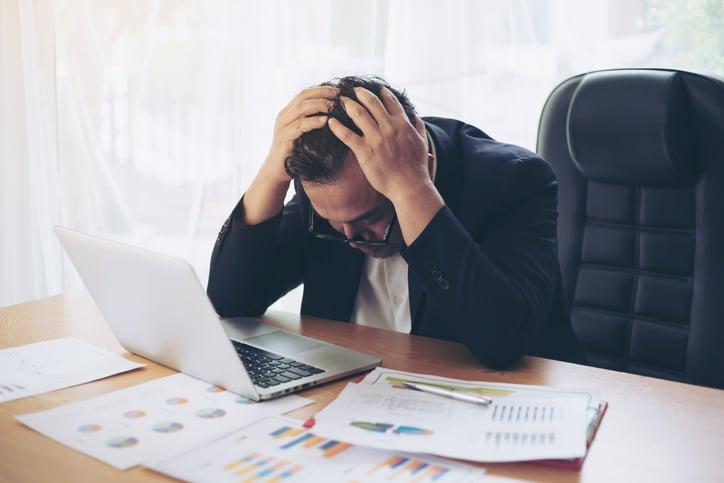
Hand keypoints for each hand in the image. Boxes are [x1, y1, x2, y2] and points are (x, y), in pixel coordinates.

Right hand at [263, 86, 336, 182]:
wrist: (277, 171)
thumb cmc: (294, 153)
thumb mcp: (303, 134)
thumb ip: (311, 122)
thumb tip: (332, 114)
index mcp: (288, 113)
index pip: (304, 94)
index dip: (321, 89)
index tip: (337, 90)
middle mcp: (283, 117)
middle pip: (303, 97)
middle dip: (322, 93)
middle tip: (338, 94)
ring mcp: (282, 127)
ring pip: (301, 109)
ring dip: (319, 105)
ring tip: (333, 105)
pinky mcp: (284, 139)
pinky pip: (299, 127)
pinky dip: (313, 122)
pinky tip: (325, 121)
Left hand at [327, 87, 430, 203]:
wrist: (409, 186)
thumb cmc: (416, 167)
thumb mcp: (422, 142)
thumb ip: (419, 126)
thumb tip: (415, 115)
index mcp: (402, 124)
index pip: (390, 100)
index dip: (380, 92)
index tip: (373, 88)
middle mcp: (389, 127)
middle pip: (371, 102)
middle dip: (359, 93)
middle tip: (351, 90)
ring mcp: (376, 139)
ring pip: (358, 113)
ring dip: (347, 104)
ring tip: (339, 101)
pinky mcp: (365, 152)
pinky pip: (347, 135)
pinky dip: (337, 126)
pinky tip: (330, 121)